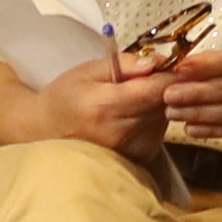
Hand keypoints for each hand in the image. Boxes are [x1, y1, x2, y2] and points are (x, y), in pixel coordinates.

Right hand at [28, 49, 200, 160]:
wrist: (45, 132)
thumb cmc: (65, 97)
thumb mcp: (89, 70)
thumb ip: (125, 63)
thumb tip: (157, 62)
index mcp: (106, 107)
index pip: (156, 89)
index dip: (172, 74)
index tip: (177, 62)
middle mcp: (120, 134)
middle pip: (165, 103)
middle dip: (165, 86)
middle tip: (148, 75)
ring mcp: (129, 151)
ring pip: (164, 116)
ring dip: (159, 102)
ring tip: (132, 97)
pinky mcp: (137, 159)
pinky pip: (159, 130)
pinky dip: (153, 118)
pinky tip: (132, 115)